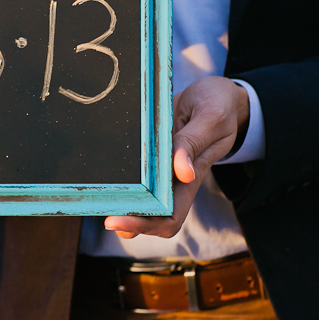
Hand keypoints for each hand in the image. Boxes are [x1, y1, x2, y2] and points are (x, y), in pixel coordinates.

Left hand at [104, 76, 248, 238]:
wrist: (217, 94)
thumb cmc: (218, 106)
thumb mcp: (210, 118)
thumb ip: (194, 143)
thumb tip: (183, 174)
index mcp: (192, 176)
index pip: (170, 216)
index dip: (145, 225)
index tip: (118, 220)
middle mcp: (174, 177)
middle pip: (151, 216)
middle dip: (128, 221)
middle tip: (104, 216)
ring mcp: (161, 166)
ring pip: (140, 198)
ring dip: (121, 204)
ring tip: (99, 200)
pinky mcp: (151, 153)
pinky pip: (135, 173)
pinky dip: (120, 179)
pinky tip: (103, 174)